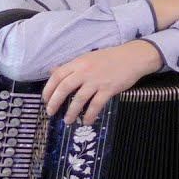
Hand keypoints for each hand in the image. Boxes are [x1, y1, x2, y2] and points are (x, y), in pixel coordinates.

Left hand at [42, 41, 161, 124]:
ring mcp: (97, 80)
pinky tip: (86, 121)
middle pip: (64, 87)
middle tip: (50, 112)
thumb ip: (71, 66)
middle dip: (55, 102)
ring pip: (79, 98)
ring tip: (67, 120)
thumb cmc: (111, 57)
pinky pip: (96, 104)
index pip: (57, 75)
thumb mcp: (88, 58)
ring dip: (71, 112)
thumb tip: (52, 71)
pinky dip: (90, 114)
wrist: (133, 57)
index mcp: (79, 62)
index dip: (48, 89)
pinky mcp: (109, 89)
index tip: (45, 99)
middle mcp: (85, 71)